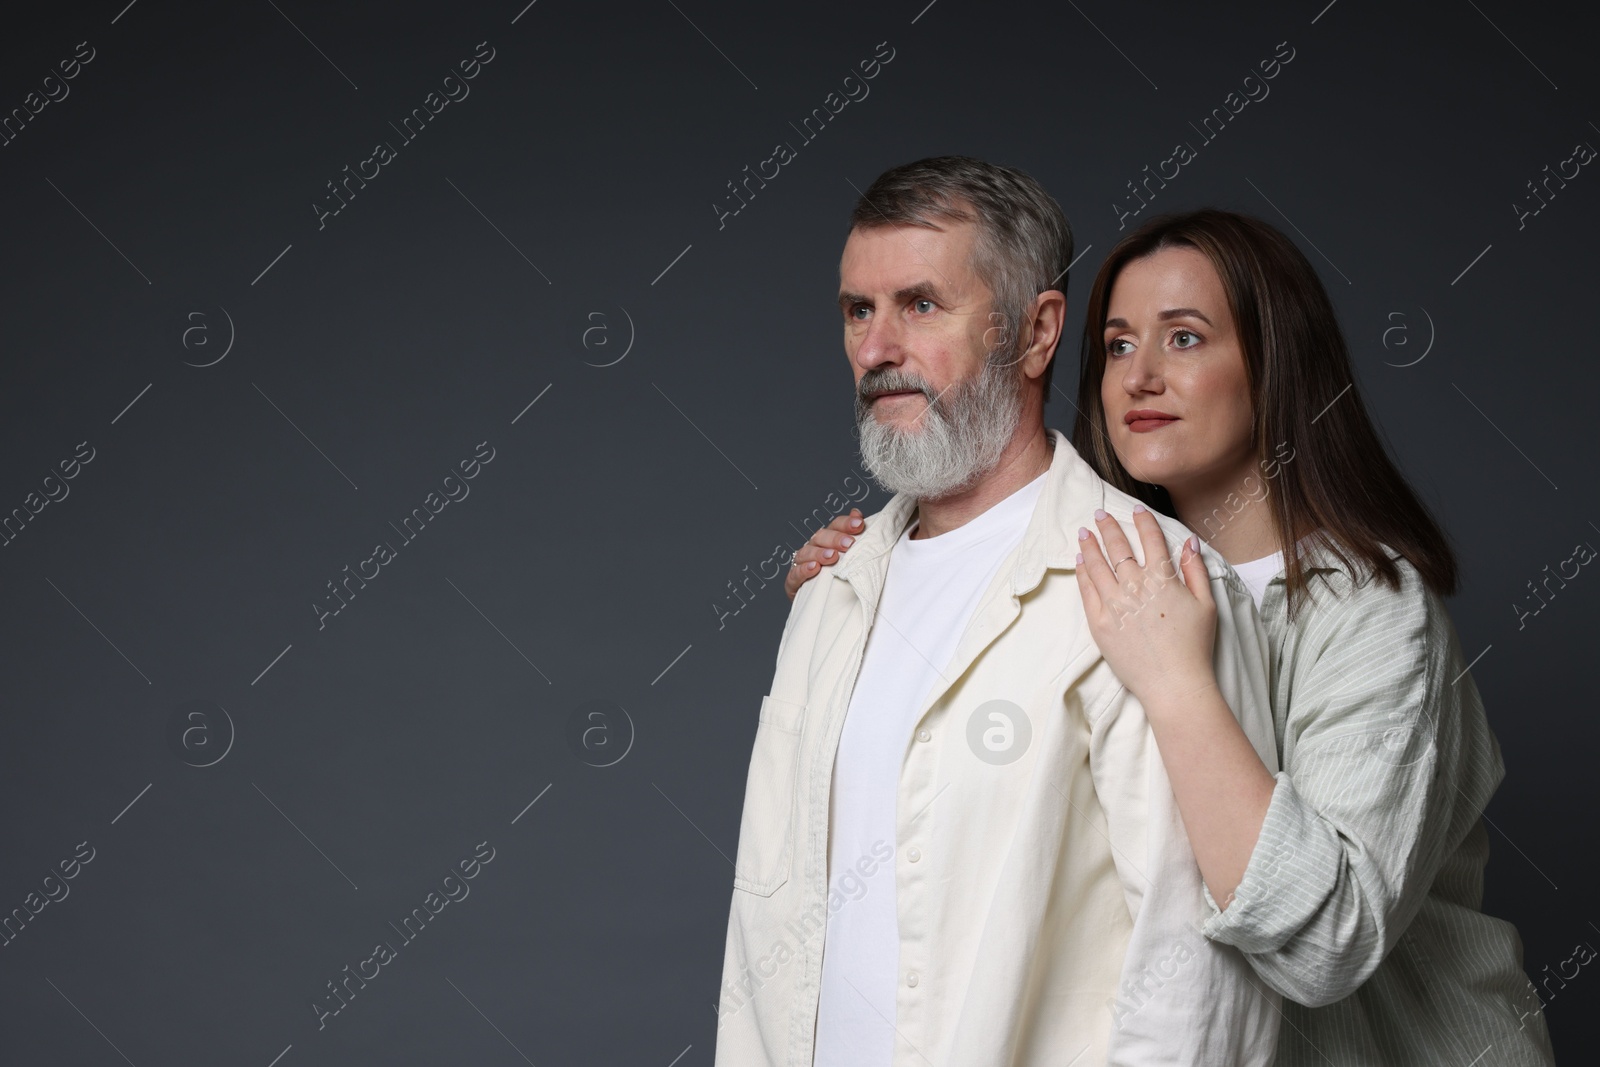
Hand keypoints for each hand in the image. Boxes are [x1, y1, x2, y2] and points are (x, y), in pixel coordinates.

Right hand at [784, 509, 863, 599]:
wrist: (819, 600)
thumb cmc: (835, 576)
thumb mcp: (849, 558)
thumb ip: (854, 536)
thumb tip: (857, 514)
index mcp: (828, 540)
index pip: (835, 525)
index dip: (846, 523)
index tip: (859, 524)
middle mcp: (814, 547)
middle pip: (821, 536)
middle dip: (835, 538)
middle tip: (849, 544)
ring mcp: (801, 563)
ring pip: (807, 552)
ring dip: (820, 553)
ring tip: (832, 557)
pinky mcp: (793, 580)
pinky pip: (795, 573)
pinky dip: (804, 570)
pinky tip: (814, 568)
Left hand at [1073, 506, 1217, 706]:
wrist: (1173, 683)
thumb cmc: (1193, 646)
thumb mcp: (1206, 604)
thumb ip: (1196, 570)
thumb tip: (1190, 542)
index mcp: (1163, 579)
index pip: (1151, 540)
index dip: (1143, 521)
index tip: (1136, 509)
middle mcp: (1136, 586)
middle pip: (1118, 547)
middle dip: (1108, 527)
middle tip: (1099, 514)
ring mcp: (1114, 603)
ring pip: (1097, 565)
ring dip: (1090, 545)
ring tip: (1083, 532)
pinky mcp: (1098, 622)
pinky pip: (1087, 590)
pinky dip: (1082, 572)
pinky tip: (1079, 561)